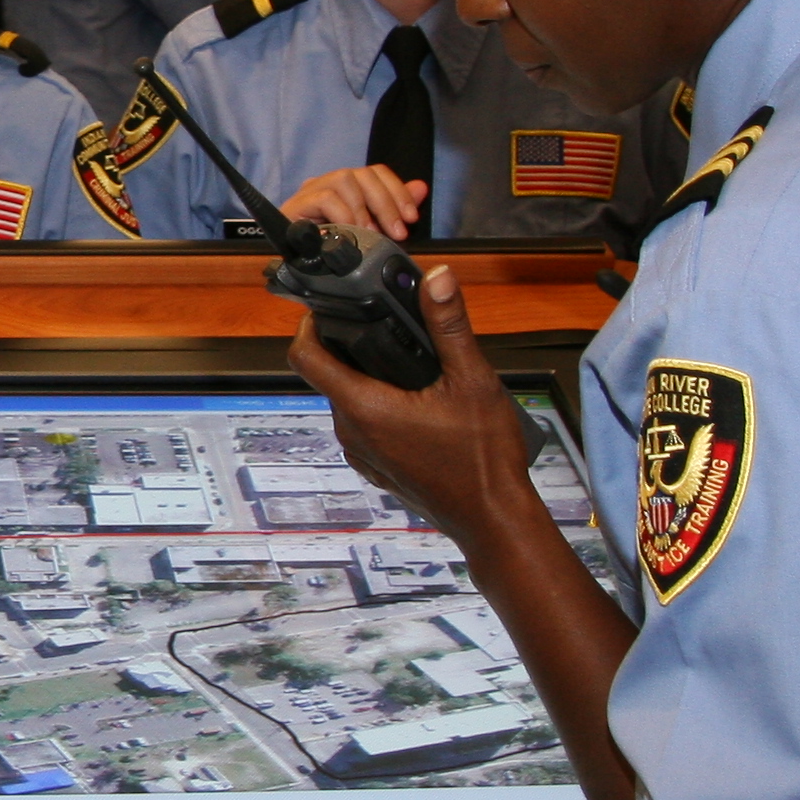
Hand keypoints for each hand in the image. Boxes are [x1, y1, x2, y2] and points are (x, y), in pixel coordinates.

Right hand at [283, 165, 428, 241]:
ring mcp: (310, 192)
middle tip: (397, 233)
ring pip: (345, 178)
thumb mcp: (373, 233)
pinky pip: (325, 198)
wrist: (298, 275)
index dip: (398, 191)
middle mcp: (328, 183)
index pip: (376, 172)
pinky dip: (343, 215)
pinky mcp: (296, 206)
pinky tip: (348, 233)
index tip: (411, 218)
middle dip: (386, 203)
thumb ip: (394, 210)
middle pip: (363, 173)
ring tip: (369, 233)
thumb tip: (421, 187)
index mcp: (347, 188)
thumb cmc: (334, 253)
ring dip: (363, 208)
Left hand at [284, 264, 540, 542]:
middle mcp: (354, 432)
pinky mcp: (377, 467)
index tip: (324, 307)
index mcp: (365, 407)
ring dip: (370, 378)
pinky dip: (381, 407)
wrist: (493, 519)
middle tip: (389, 326)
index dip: (308, 325)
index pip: (305, 358)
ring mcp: (363, 454)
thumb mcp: (473, 380)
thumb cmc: (482, 461)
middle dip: (353, 347)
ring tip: (411, 364)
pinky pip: (365, 426)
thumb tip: (437, 280)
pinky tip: (419, 402)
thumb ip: (449, 325)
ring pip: (349, 400)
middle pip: (331, 375)